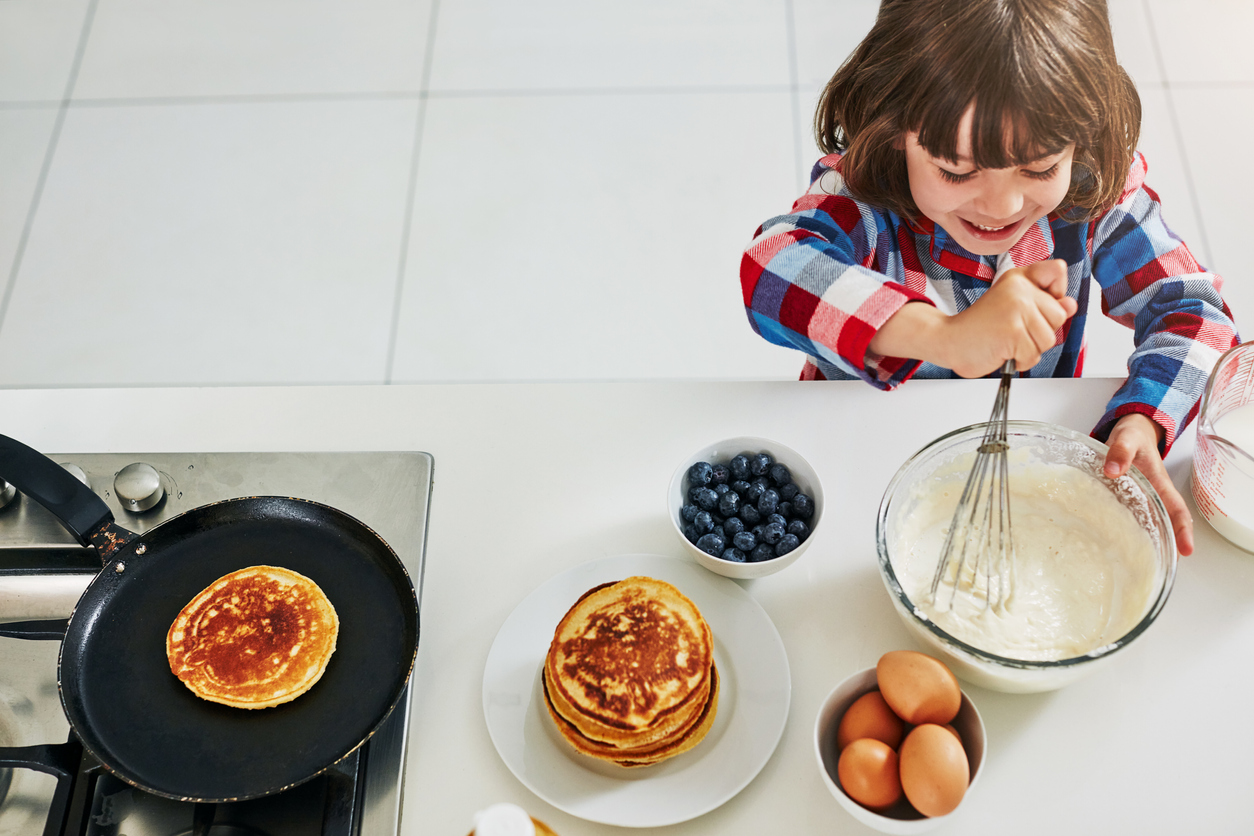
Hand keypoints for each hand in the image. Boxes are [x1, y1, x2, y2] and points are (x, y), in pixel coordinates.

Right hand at [937, 259, 1078, 376]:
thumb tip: (1070, 305)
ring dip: (1030, 349)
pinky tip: (1002, 350)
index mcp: (1019, 278)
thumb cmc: (980, 326)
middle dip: (1041, 331)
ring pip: (1048, 339)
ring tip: (1007, 341)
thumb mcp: (1013, 305)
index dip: (1056, 292)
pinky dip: (1019, 360)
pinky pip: (1033, 355)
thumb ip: (1045, 302)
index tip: (1034, 304)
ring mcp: (1017, 309)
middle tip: (1013, 329)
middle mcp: (1019, 288)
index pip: (1058, 271)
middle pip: (1059, 316)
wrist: (949, 340)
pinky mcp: (1013, 332)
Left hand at [1103, 413, 1193, 555]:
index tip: (1186, 550)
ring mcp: (1141, 498)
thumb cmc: (1132, 437)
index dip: (1183, 530)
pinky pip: (1131, 518)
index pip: (1177, 510)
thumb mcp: (1127, 438)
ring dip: (1149, 542)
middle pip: (1166, 524)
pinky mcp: (1127, 499)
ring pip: (1149, 524)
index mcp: (1159, 484)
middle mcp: (1153, 495)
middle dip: (1168, 545)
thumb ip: (1120, 451)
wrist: (1130, 432)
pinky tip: (1116, 546)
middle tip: (1163, 567)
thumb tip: (1113, 470)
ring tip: (1142, 565)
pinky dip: (1128, 532)